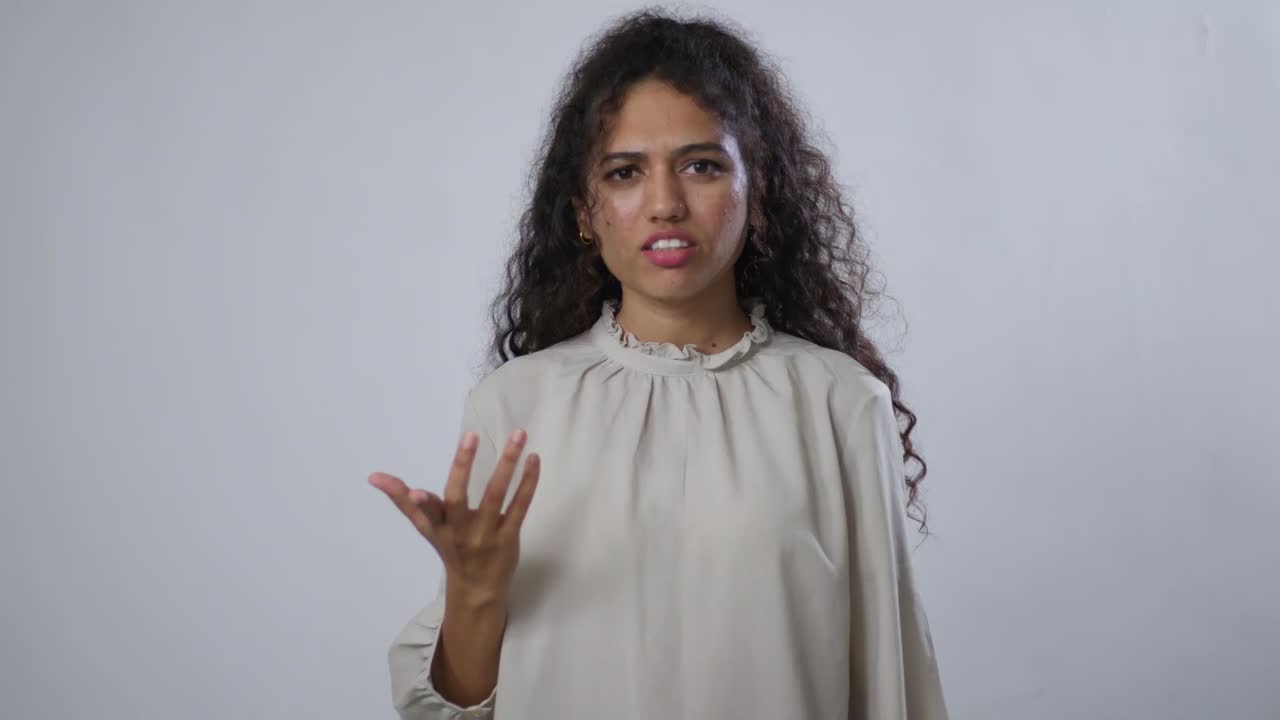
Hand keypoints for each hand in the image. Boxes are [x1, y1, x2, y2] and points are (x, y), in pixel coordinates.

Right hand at [369, 428, 539, 606]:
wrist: (478, 590)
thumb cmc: (450, 549)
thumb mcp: (426, 527)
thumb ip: (403, 500)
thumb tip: (374, 477)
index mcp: (437, 527)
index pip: (424, 514)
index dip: (418, 503)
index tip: (414, 492)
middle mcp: (459, 531)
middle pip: (458, 499)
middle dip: (463, 467)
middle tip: (470, 436)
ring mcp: (486, 534)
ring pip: (496, 495)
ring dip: (507, 463)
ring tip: (518, 435)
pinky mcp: (509, 536)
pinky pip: (520, 506)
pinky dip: (527, 482)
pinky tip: (533, 459)